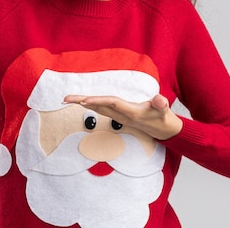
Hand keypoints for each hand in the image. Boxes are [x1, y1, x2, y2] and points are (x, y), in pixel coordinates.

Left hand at [63, 93, 182, 140]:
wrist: (164, 131)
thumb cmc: (163, 117)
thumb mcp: (164, 110)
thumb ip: (161, 104)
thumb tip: (160, 100)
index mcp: (130, 112)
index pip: (111, 104)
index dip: (98, 101)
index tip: (84, 100)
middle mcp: (121, 115)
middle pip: (99, 106)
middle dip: (82, 102)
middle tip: (65, 98)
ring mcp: (119, 116)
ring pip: (98, 108)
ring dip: (83, 103)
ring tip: (68, 99)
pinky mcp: (119, 116)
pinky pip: (102, 109)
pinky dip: (92, 104)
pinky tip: (83, 102)